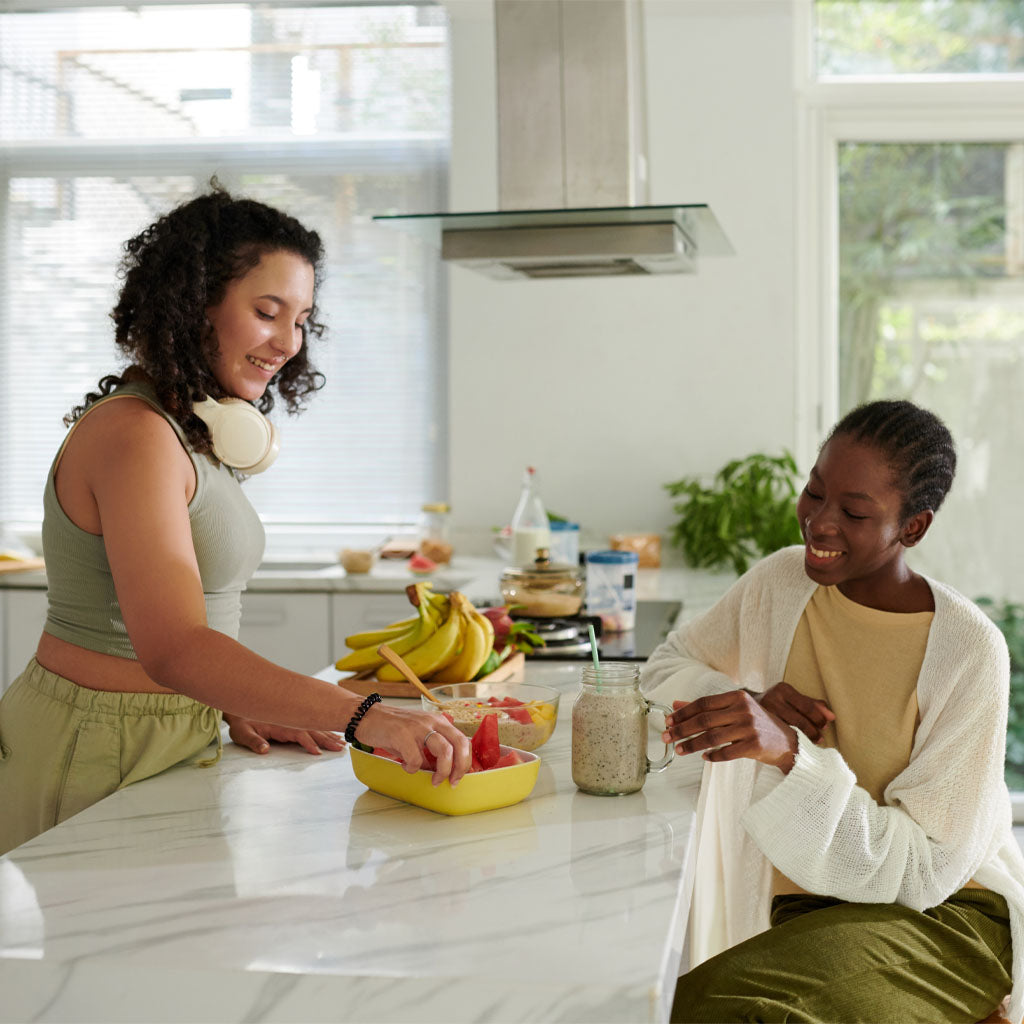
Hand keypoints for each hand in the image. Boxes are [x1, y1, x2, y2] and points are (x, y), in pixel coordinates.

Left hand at [225, 714, 345, 755]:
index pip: (299, 733)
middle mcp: (290, 721)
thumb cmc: (241, 723)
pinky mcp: (294, 723)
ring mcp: (293, 721)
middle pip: (313, 729)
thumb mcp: (243, 733)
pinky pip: (312, 727)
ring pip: (315, 727)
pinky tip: (333, 734)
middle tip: (341, 747)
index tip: (318, 752)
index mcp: (281, 724)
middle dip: (328, 738)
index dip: (309, 743)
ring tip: (343, 742)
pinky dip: (324, 730)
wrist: (240, 707)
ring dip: (329, 734)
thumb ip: (254, 741)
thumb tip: (264, 750)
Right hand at [353, 704, 472, 786]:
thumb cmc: (393, 729)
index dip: (465, 761)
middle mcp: (432, 721)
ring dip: (441, 772)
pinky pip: (416, 759)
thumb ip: (432, 748)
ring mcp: (418, 727)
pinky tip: (405, 766)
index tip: (459, 776)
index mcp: (438, 721)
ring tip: (433, 780)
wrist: (367, 716)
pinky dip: (412, 769)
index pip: (462, 740)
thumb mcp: (418, 734)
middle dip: (459, 768)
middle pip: (458, 744)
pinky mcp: (402, 735)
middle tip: (451, 782)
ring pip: (444, 751)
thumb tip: (443, 771)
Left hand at [661, 692, 797, 771]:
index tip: (668, 720)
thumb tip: (676, 704)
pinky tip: (704, 757)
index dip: (683, 712)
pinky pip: (727, 753)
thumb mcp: (733, 710)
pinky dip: (713, 756)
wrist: (788, 742)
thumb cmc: (756, 724)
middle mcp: (744, 710)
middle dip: (682, 729)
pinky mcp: (755, 746)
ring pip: (712, 737)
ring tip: (679, 750)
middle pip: (704, 720)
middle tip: (666, 737)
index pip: (703, 703)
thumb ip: (706, 707)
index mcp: (737, 696)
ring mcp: (750, 728)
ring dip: (692, 745)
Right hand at [754, 682, 834, 744]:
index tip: (825, 726)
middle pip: (799, 719)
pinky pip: (778, 735)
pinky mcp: (756, 724)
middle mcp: (772, 699)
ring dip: (803, 738)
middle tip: (820, 739)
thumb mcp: (791, 698)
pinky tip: (795, 744)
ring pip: (789, 729)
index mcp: (783, 689)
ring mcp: (763, 712)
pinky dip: (790, 740)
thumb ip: (811, 704)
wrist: (743, 706)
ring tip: (811, 744)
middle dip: (812, 731)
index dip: (819, 718)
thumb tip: (831, 717)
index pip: (807, 706)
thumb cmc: (775, 703)